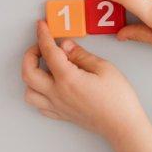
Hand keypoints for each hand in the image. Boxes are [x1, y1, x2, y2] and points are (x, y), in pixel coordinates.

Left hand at [21, 21, 151, 142]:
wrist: (122, 125)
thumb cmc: (118, 98)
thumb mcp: (104, 68)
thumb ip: (82, 55)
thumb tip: (66, 45)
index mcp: (67, 79)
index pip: (49, 52)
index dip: (43, 36)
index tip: (41, 26)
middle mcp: (57, 93)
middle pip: (28, 73)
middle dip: (30, 55)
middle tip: (41, 45)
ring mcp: (57, 106)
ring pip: (29, 91)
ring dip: (31, 75)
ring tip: (44, 65)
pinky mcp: (62, 115)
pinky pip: (39, 105)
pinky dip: (38, 92)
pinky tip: (49, 84)